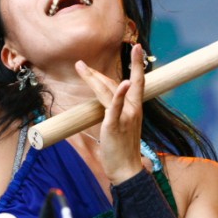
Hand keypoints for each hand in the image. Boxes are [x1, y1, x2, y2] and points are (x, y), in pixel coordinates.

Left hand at [75, 43, 145, 183]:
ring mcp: (125, 116)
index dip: (136, 64)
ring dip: (93, 77)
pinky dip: (118, 94)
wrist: (127, 169)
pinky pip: (114, 107)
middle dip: (98, 71)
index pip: (137, 81)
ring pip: (108, 91)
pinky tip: (122, 84)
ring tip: (80, 67)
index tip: (137, 48)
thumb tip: (106, 100)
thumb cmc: (123, 150)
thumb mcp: (122, 126)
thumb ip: (116, 110)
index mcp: (135, 108)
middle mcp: (133, 109)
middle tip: (81, 62)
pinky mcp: (115, 125)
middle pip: (116, 83)